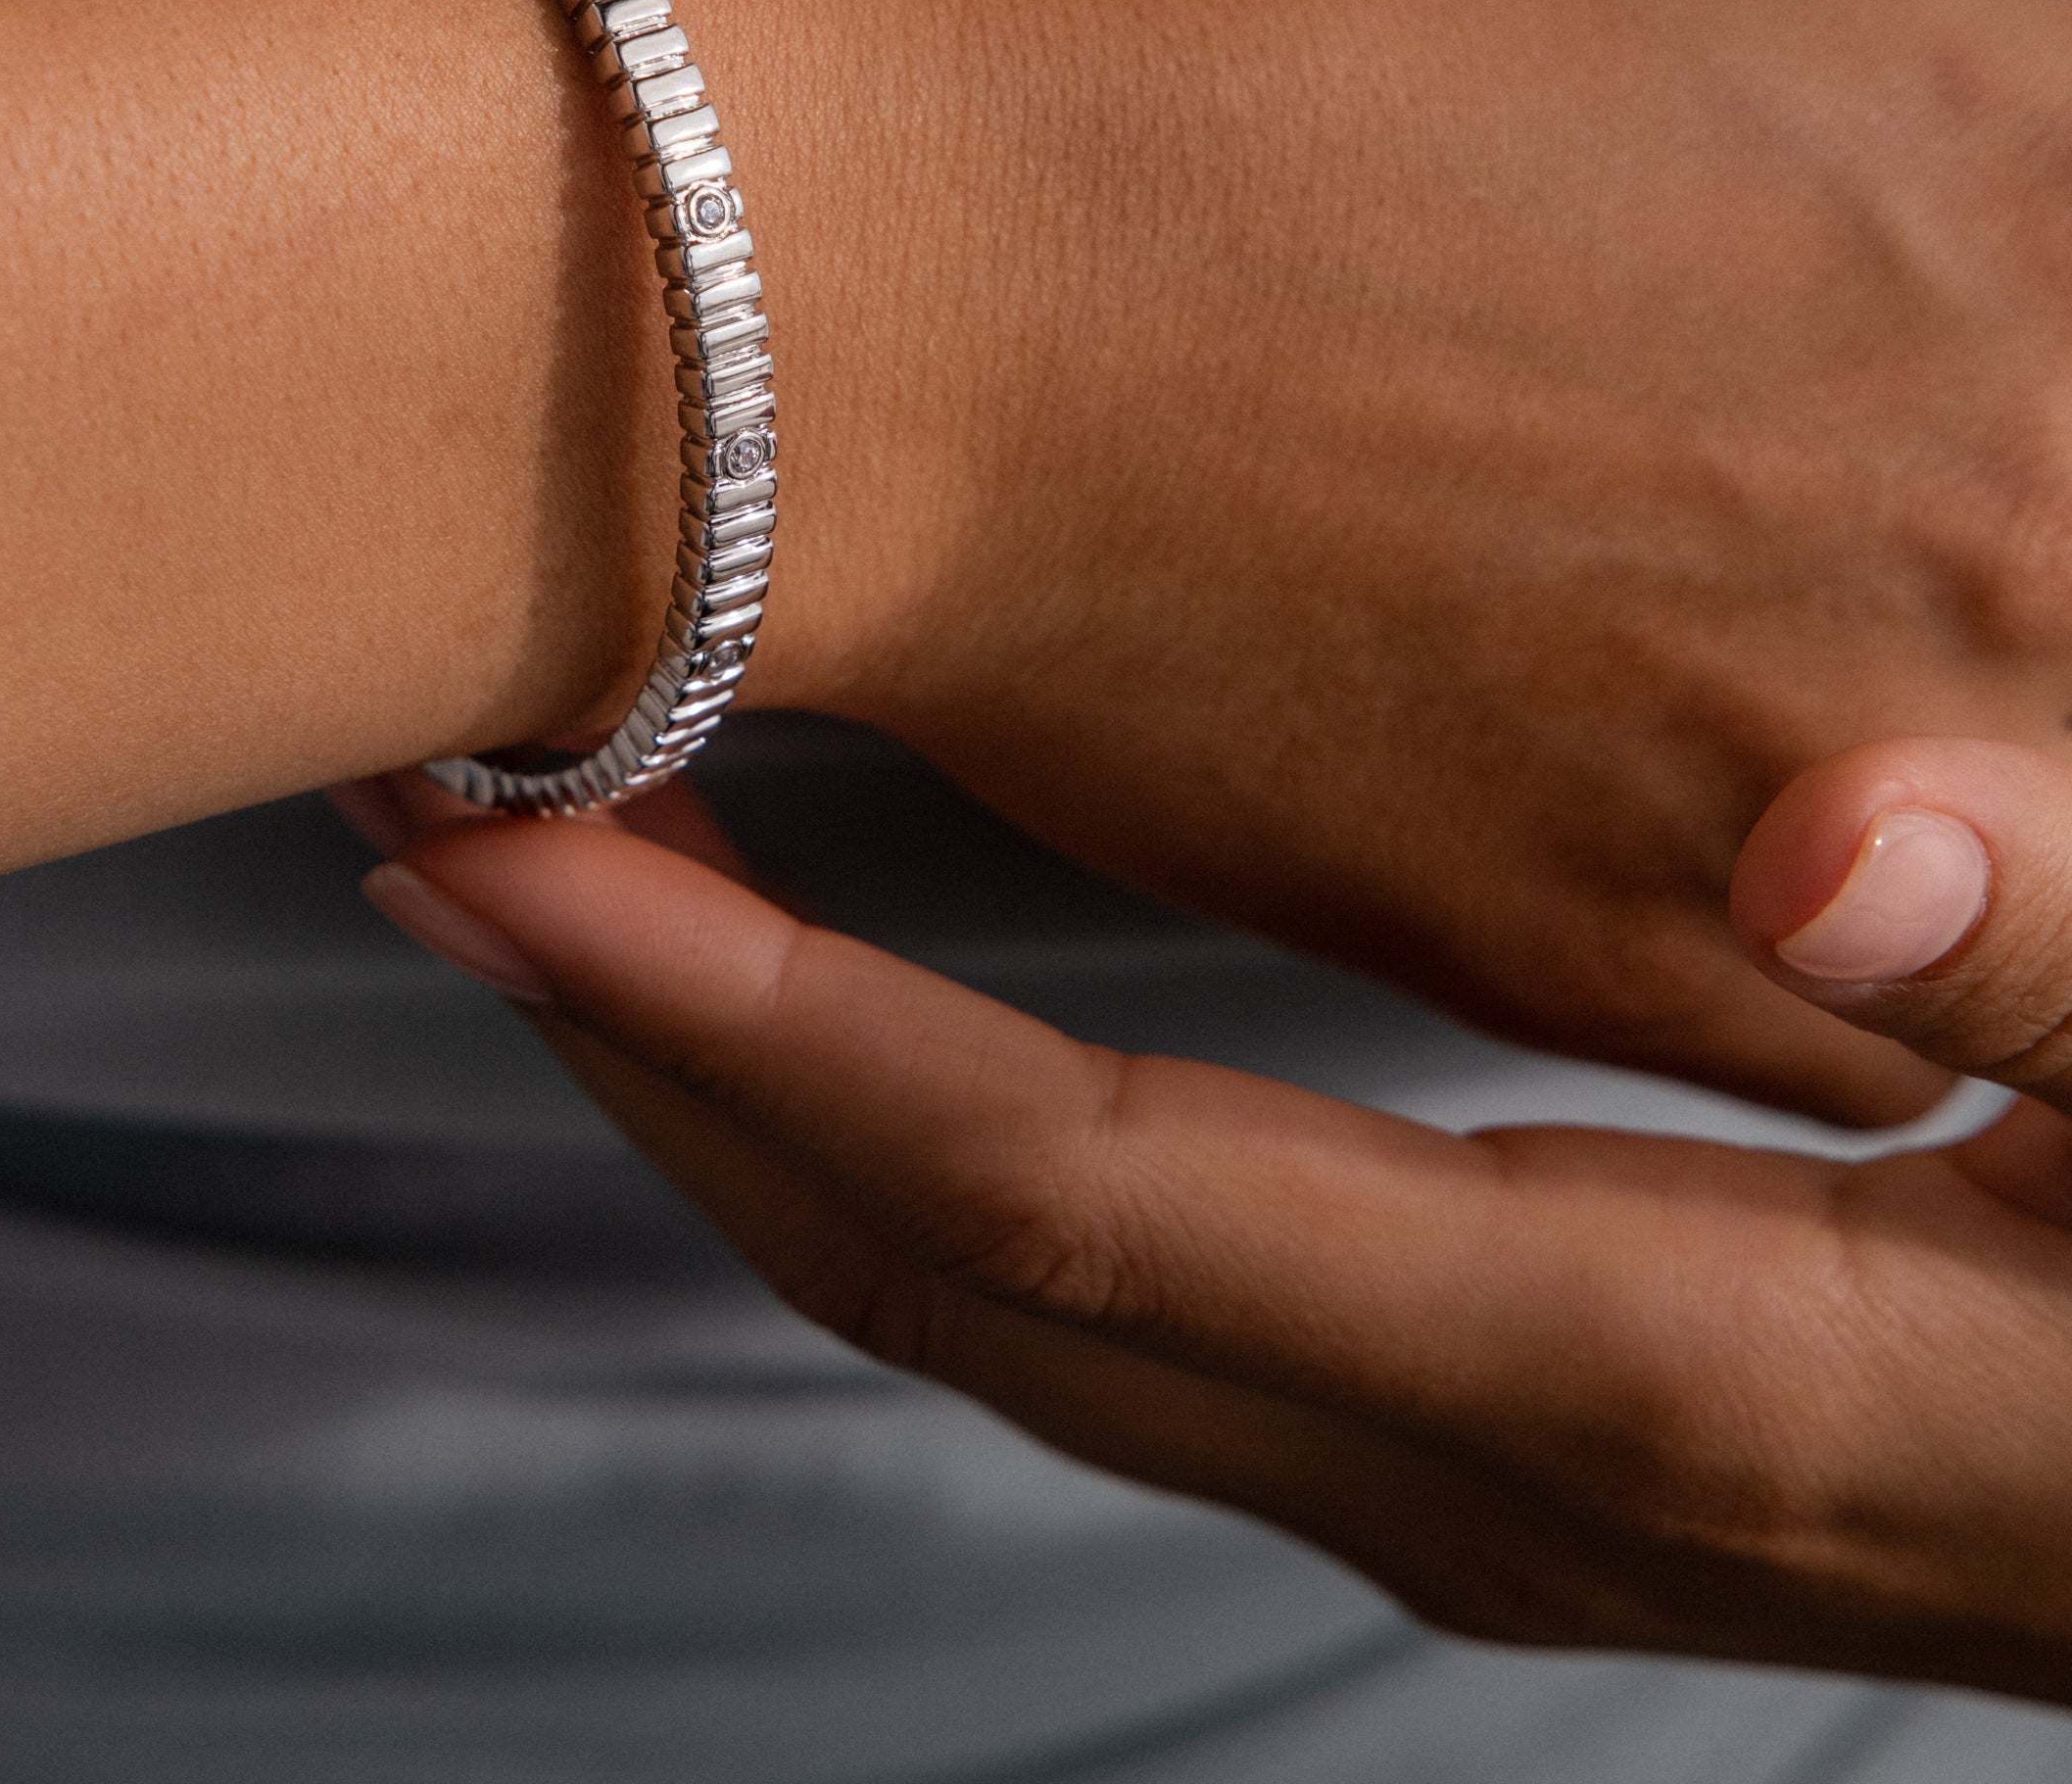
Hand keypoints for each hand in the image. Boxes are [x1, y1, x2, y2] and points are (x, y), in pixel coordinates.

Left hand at [358, 756, 2071, 1703]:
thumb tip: (1847, 842)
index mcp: (1643, 1368)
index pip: (1081, 1194)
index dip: (771, 1029)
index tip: (528, 865)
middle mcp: (1474, 1460)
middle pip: (942, 1260)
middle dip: (656, 1047)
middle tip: (435, 817)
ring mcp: (1441, 1464)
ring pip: (976, 1285)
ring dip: (729, 1076)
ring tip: (550, 865)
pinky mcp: (1463, 1420)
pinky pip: (1083, 1279)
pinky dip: (883, 1113)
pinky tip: (808, 971)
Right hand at [599, 0, 2071, 1123]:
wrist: (836, 241)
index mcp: (2052, 163)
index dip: (2009, 253)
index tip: (1868, 279)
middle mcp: (2024, 498)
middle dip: (1975, 482)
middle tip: (1717, 419)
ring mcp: (1845, 770)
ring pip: (2050, 836)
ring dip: (1947, 745)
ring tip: (1701, 608)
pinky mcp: (1612, 956)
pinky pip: (1852, 1021)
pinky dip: (1789, 920)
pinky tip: (1627, 770)